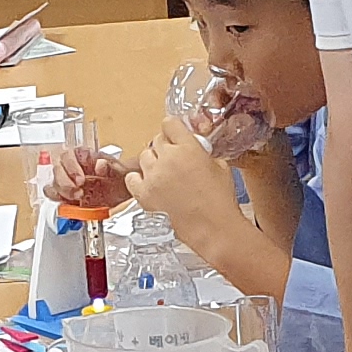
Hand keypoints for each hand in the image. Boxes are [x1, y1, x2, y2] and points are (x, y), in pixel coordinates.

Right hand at [44, 140, 130, 215]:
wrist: (123, 190)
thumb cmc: (119, 176)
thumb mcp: (119, 170)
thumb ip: (109, 166)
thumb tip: (100, 164)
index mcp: (83, 156)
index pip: (68, 155)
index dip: (71, 166)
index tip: (80, 179)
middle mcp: (72, 166)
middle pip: (57, 169)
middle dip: (65, 182)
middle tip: (78, 192)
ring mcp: (68, 181)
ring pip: (53, 183)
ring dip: (62, 192)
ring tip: (78, 199)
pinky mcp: (66, 195)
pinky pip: (54, 196)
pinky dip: (60, 201)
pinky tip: (71, 204)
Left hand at [121, 116, 240, 237]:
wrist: (213, 228)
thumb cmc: (220, 202)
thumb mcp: (220, 167)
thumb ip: (203, 154)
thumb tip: (197, 152)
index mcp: (188, 148)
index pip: (170, 123)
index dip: (172, 129)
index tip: (173, 133)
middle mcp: (168, 158)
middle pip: (157, 140)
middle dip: (165, 148)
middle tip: (173, 158)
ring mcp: (154, 176)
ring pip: (144, 157)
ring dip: (152, 162)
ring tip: (163, 173)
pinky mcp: (145, 194)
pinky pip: (131, 178)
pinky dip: (137, 179)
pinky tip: (147, 183)